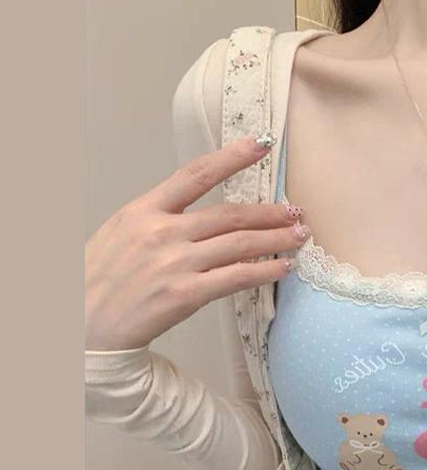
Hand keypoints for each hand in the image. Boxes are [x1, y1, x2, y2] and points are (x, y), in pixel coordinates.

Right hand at [85, 135, 308, 350]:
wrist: (84, 324)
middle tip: (295, 211)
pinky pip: (236, 277)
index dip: (231, 157)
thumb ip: (159, 220)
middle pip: (229, 214)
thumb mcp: (122, 234)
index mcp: (144, 211)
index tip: (259, 145)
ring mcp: (174, 263)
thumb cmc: (103, 280)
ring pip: (239, 244)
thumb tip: (203, 216)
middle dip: (269, 212)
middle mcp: (161, 232)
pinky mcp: (185, 294)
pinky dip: (265, 271)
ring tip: (299, 237)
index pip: (195, 174)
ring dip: (276, 239)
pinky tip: (283, 267)